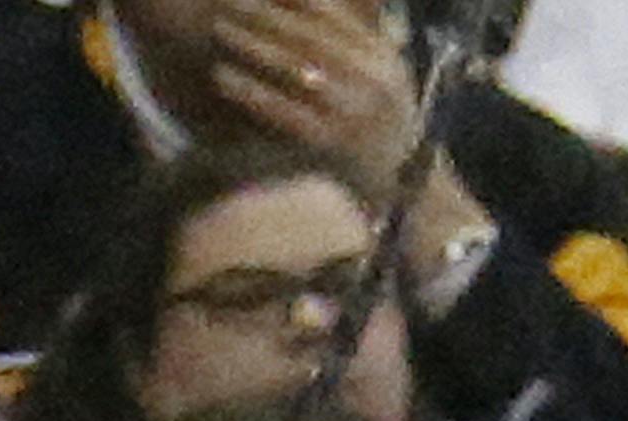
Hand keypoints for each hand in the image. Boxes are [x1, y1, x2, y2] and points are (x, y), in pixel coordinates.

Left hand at [209, 0, 420, 196]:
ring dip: (253, 45)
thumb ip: (359, 45)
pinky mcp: (328, 143)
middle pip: (309, 34)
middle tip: (230, 3)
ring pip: (294, 66)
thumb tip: (313, 10)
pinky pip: (281, 109)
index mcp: (383, 57)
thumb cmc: (386, 136)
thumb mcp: (385, 82)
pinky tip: (222, 78)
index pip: (333, 15)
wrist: (406, 194)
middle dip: (268, 15)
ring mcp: (350, 110)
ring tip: (221, 31)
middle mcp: (370, 77)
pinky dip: (250, 91)